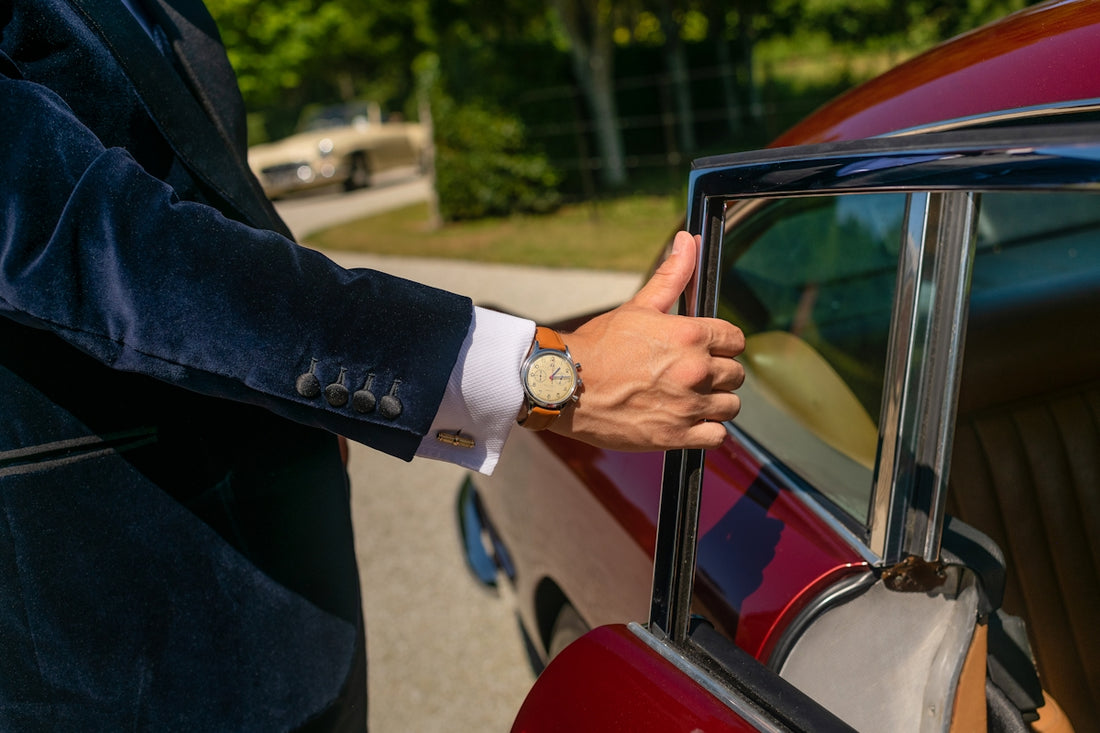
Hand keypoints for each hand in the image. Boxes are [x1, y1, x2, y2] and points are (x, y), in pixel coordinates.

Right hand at [552, 231, 744, 450]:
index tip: (708, 350)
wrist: (565, 385)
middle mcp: (695, 370)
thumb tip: (687, 240)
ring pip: (730, 406)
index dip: (723, 345)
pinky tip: (686, 421)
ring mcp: (688, 405)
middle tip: (691, 376)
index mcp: (691, 335)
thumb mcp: (638, 306)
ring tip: (689, 399)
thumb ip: (672, 276)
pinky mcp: (677, 436)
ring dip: (714, 403)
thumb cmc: (598, 345)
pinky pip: (716, 436)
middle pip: (736, 374)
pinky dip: (706, 431)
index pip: (736, 340)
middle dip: (718, 374)